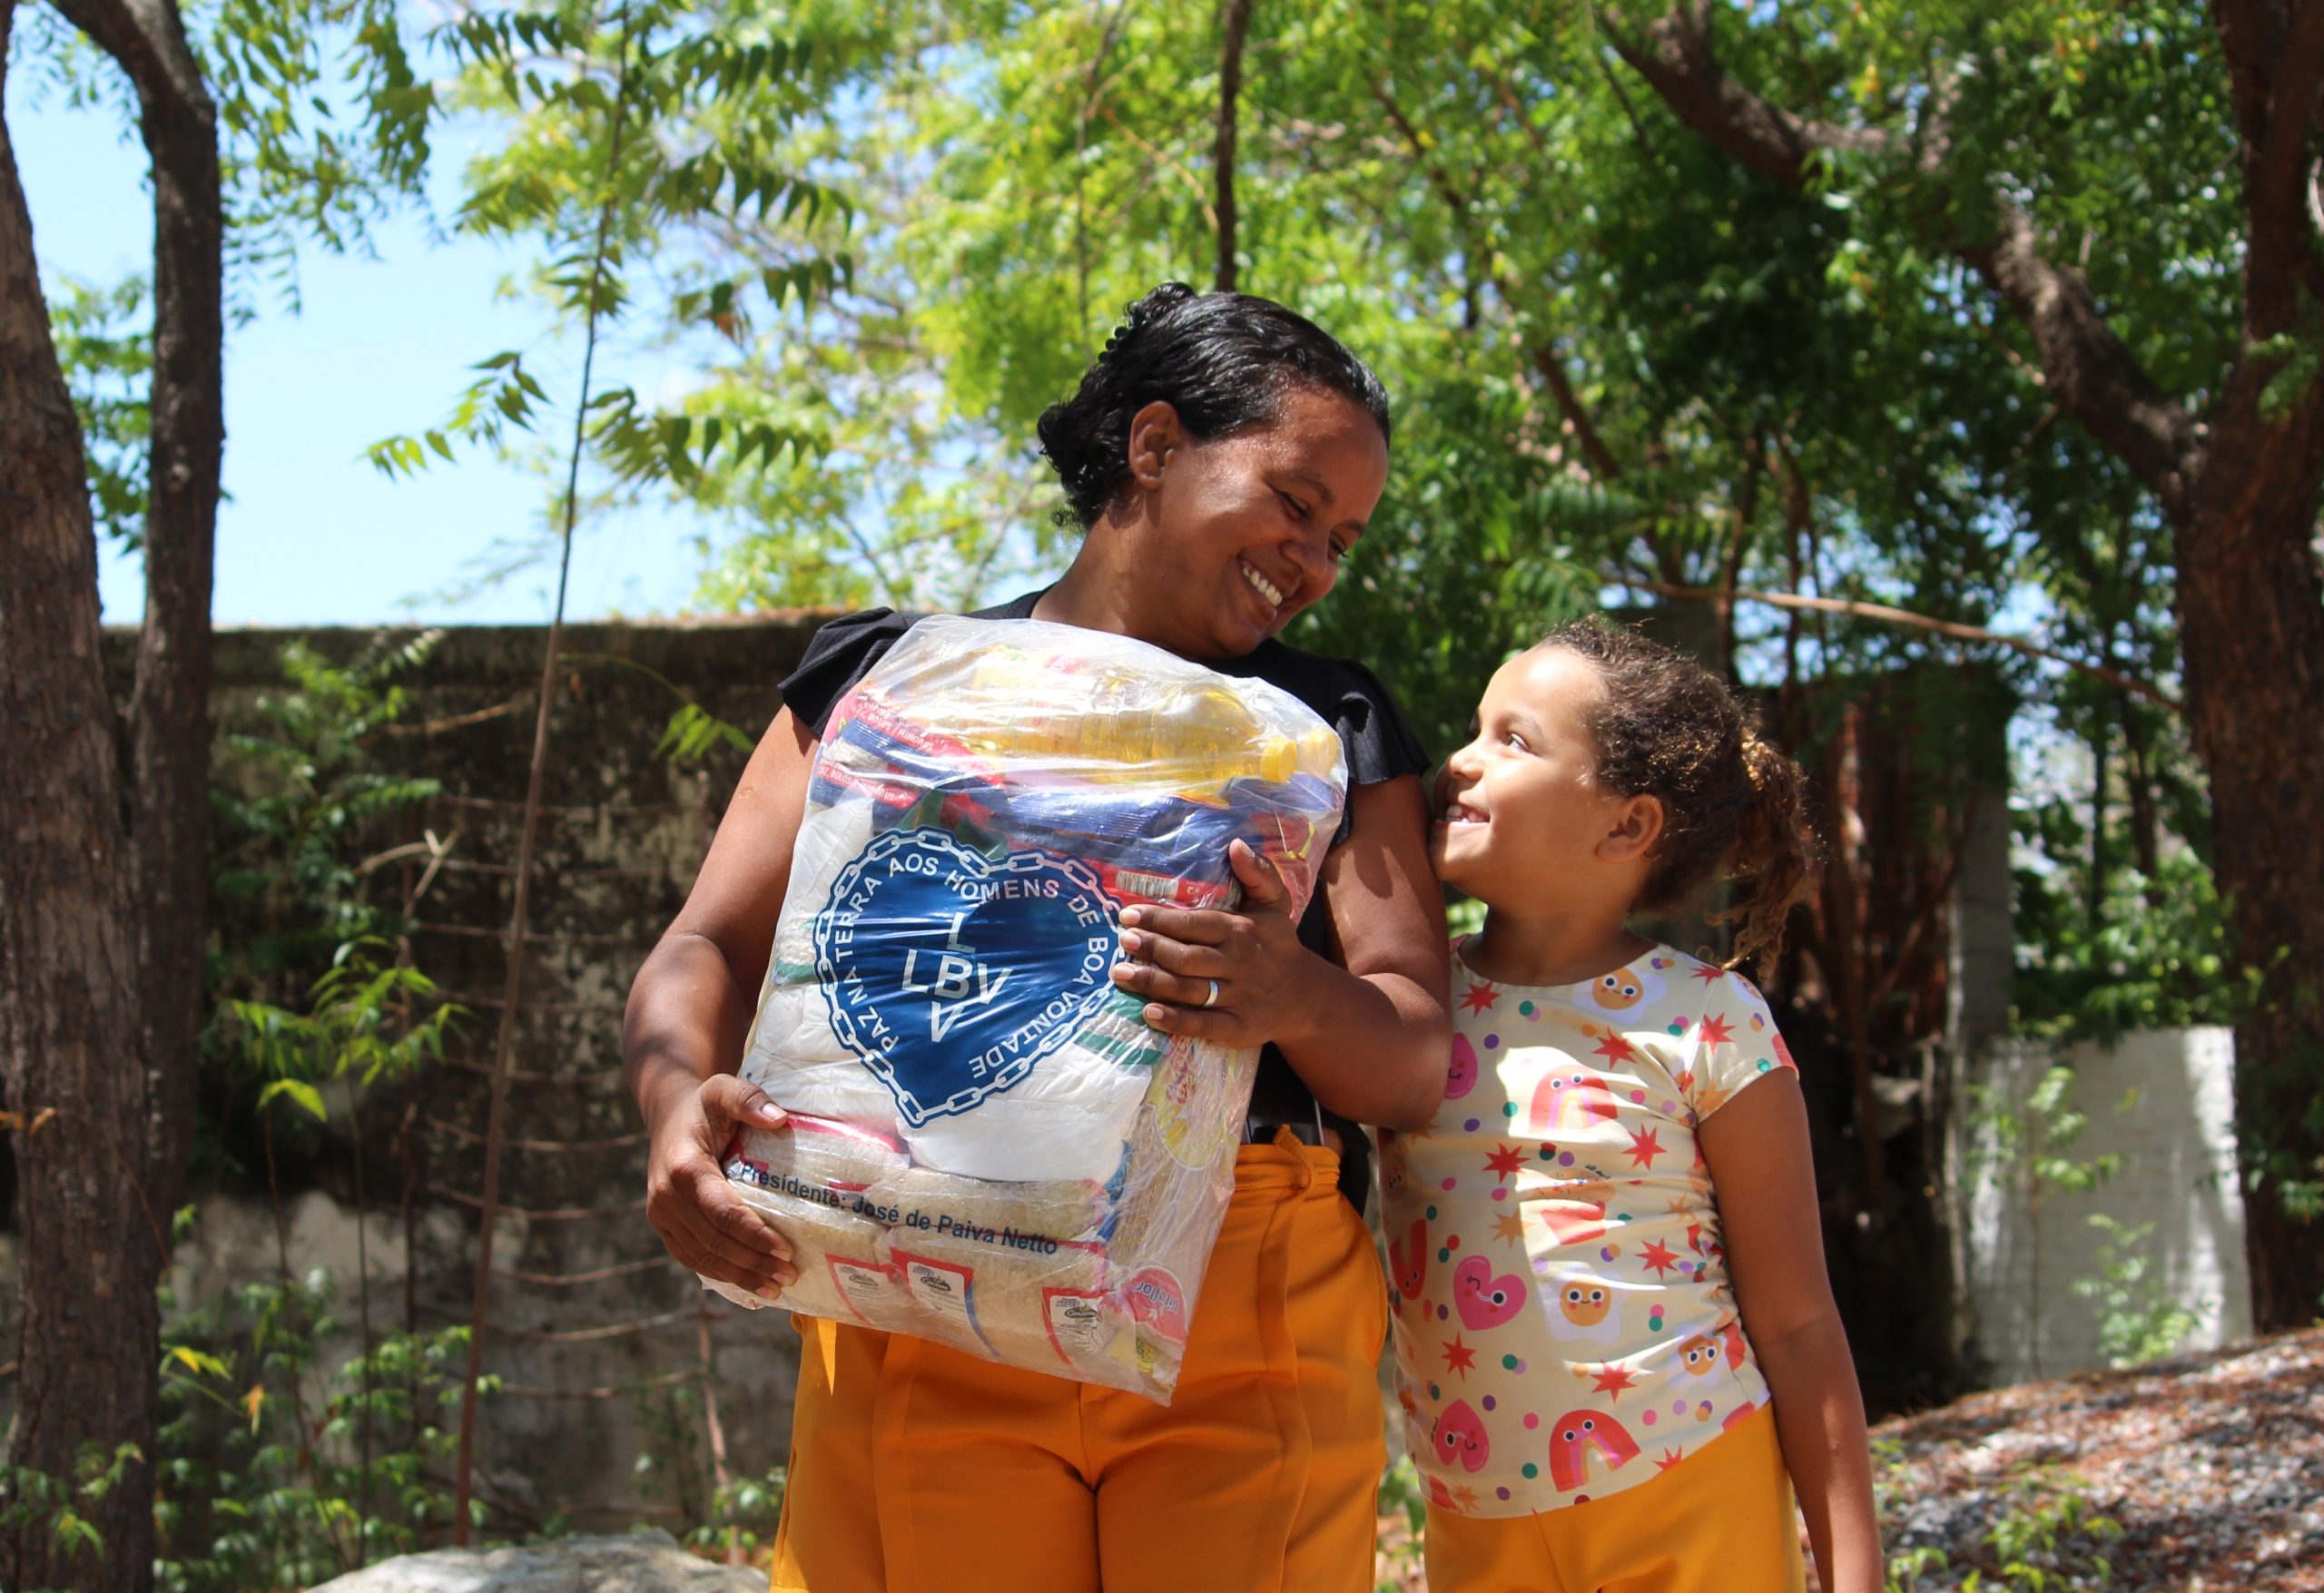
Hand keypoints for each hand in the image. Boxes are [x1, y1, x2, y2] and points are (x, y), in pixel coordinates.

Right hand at [643, 1073, 796, 1299]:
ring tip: (775, 1287)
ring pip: (702, 1257)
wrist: (669, 1115)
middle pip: (715, 1242)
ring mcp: (661, 1216)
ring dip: (740, 1276)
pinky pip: (691, 1258)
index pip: (722, 1212)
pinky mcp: (664, 1227)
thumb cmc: (704, 1105)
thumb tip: (780, 1119)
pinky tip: (748, 1284)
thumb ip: (750, 1099)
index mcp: (684, 1169)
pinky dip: (720, 1274)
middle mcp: (666, 1198)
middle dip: (753, 1262)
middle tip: (790, 1274)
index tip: (786, 1249)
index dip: (754, 1235)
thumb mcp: (725, 1090)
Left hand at [1109, 840, 1321, 1048]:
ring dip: (1151, 982)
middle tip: (1122, 941)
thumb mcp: (1274, 904)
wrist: (1305, 996)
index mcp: (1241, 930)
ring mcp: (1237, 997)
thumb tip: (1236, 844)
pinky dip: (1175, 1020)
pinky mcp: (1237, 1027)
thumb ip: (1257, 874)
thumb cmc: (1277, 945)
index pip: (1194, 924)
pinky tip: (1149, 1013)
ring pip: (1188, 990)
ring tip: (1120, 974)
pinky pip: (1203, 1025)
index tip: (1129, 915)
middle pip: (1186, 957)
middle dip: (1150, 948)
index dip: (1159, 920)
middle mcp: (1237, 963)